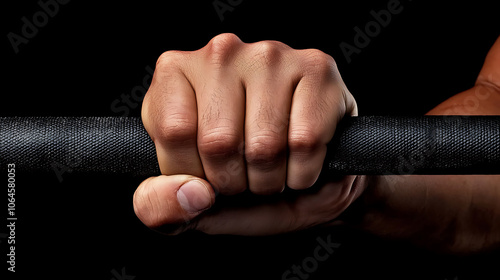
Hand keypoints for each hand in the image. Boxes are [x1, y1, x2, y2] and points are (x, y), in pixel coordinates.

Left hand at [133, 33, 365, 234]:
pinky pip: (305, 142)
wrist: (300, 176)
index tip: (206, 177)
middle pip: (218, 141)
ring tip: (271, 172)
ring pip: (264, 145)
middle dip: (234, 183)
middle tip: (244, 179)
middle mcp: (221, 52)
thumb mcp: (188, 197)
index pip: (174, 132)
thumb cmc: (240, 176)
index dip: (193, 174)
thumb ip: (161, 206)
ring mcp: (271, 56)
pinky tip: (299, 163)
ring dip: (270, 182)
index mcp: (176, 72)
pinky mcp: (316, 68)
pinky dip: (303, 173)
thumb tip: (190, 195)